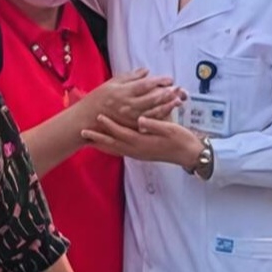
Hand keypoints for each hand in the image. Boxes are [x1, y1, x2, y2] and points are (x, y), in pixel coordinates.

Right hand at [78, 71, 183, 132]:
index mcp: (122, 93)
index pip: (145, 85)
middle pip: (152, 99)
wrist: (86, 119)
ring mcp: (130, 119)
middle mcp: (127, 106)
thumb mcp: (112, 83)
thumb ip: (130, 77)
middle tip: (179, 89)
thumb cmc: (99, 99)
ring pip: (153, 112)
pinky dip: (160, 117)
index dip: (159, 81)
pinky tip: (169, 113)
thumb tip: (146, 71)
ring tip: (178, 100)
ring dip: (167, 106)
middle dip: (167, 93)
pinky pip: (148, 123)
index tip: (170, 79)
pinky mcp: (131, 129)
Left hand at [86, 113, 207, 168]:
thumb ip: (154, 124)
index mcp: (143, 142)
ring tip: (89, 139)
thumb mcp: (170, 129)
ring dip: (101, 144)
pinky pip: (121, 151)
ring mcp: (139, 154)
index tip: (98, 116)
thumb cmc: (181, 139)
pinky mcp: (141, 154)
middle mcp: (138, 150)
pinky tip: (107, 145)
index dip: (109, 125)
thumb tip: (140, 120)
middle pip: (113, 144)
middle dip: (97, 138)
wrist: (189, 154)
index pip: (122, 133)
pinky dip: (111, 147)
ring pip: (116, 149)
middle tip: (83, 132)